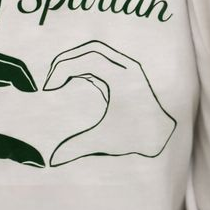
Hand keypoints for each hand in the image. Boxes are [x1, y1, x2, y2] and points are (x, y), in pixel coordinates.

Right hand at [42, 40, 175, 163]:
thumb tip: (53, 160)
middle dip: (65, 61)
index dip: (63, 69)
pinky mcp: (125, 72)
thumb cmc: (135, 137)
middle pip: (90, 49)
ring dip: (74, 60)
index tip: (49, 89)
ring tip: (57, 79)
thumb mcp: (104, 141)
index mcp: (122, 78)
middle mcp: (126, 67)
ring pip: (95, 51)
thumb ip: (77, 147)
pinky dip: (83, 65)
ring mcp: (127, 67)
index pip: (87, 60)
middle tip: (50, 81)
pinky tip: (71, 80)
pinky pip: (101, 59)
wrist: (161, 135)